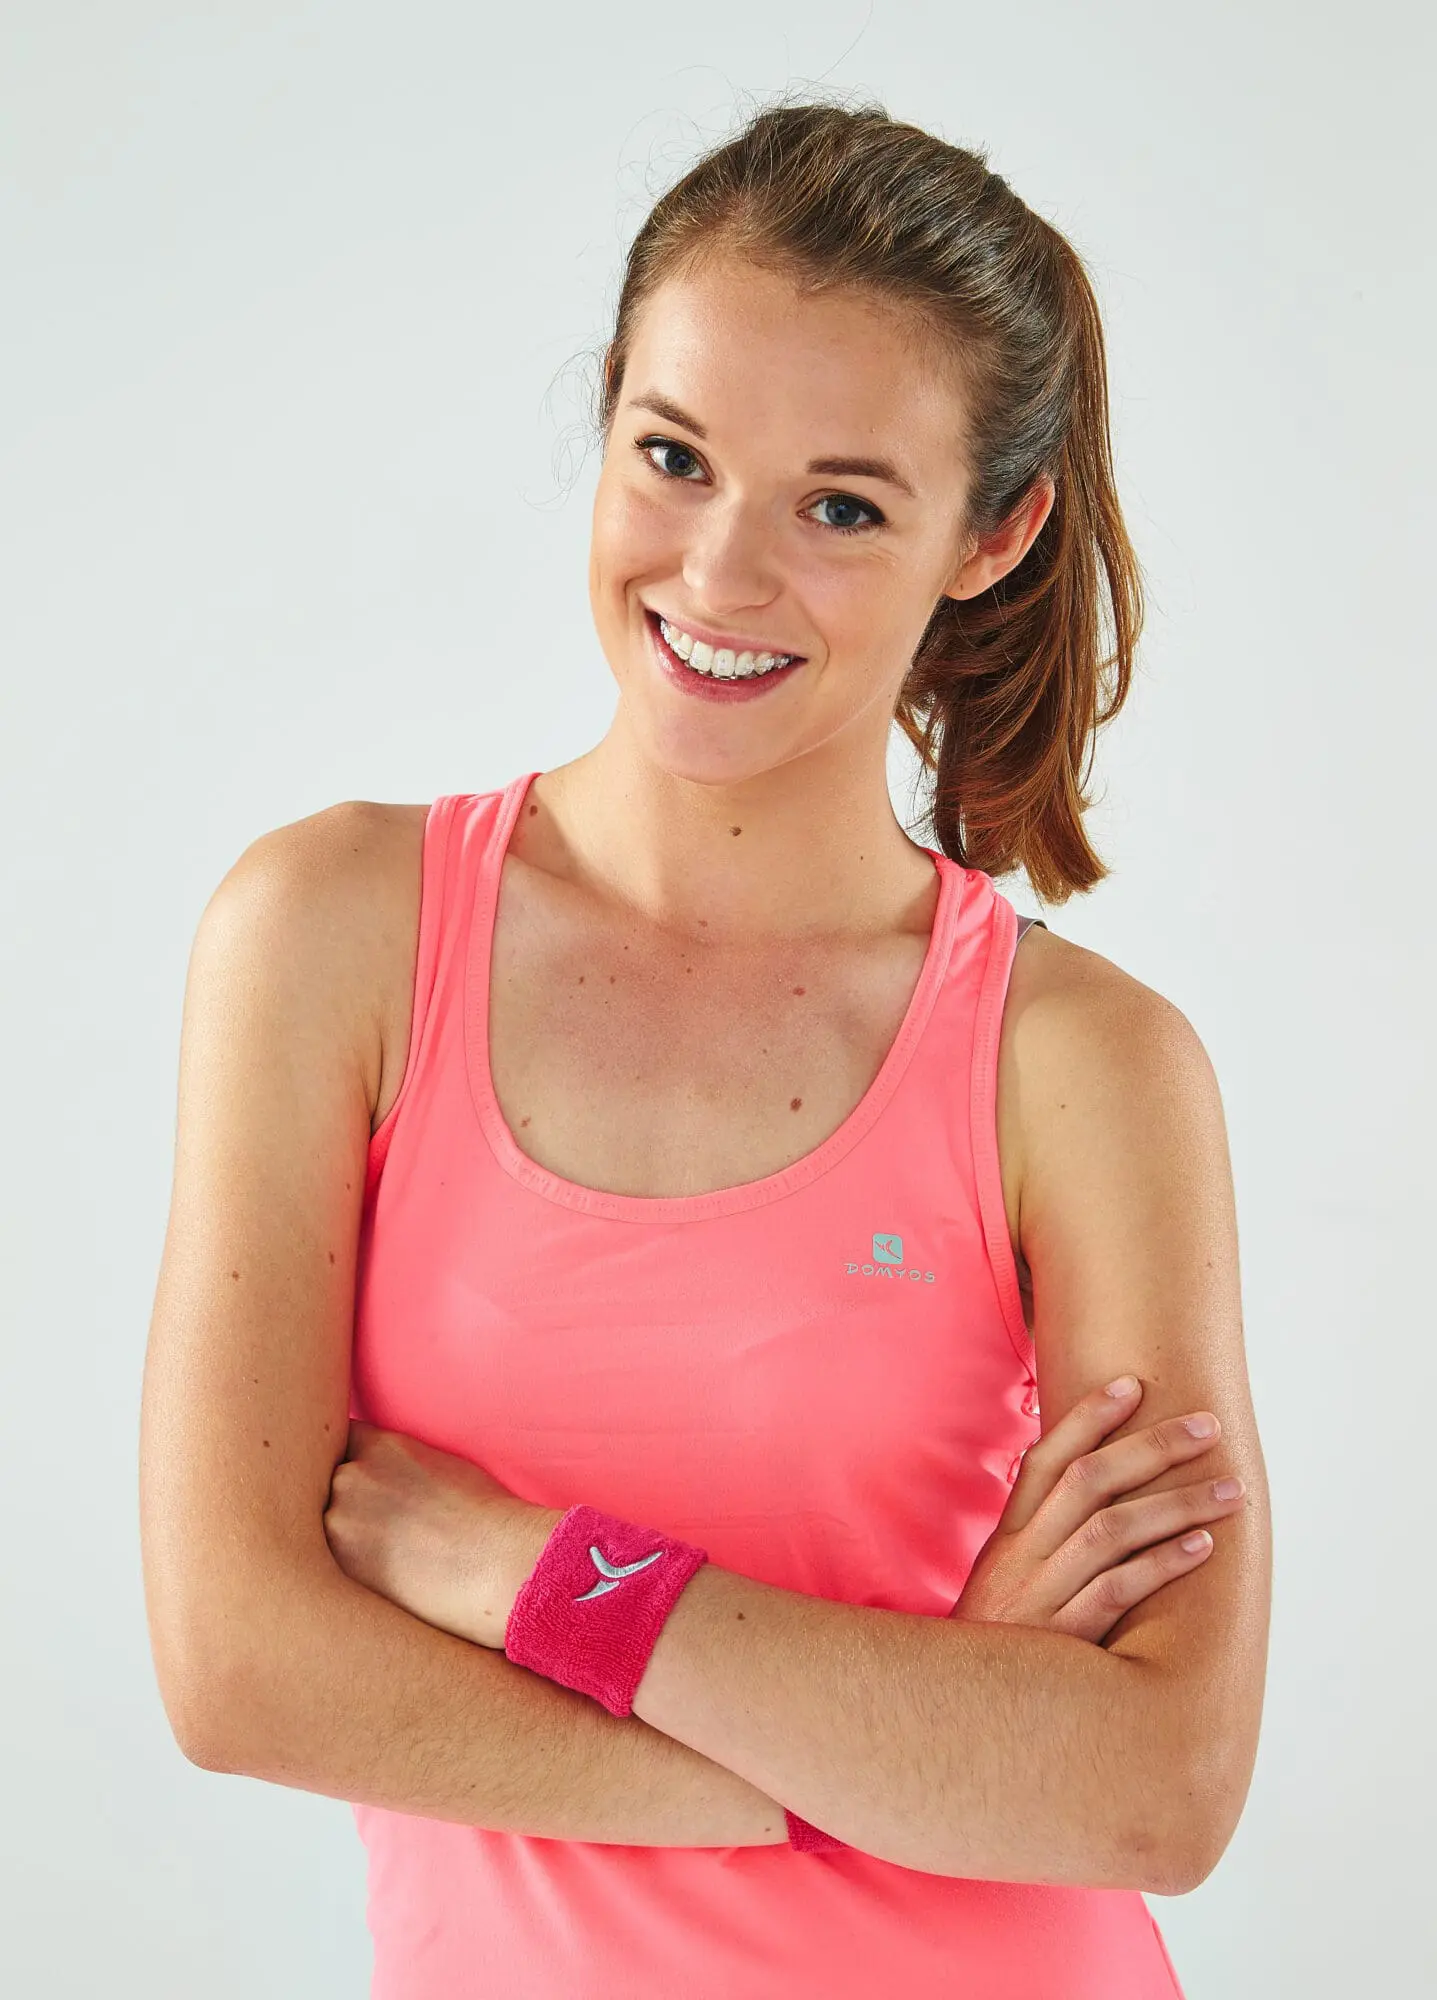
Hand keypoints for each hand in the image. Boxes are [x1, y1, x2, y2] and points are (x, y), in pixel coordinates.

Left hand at [323, 1420, 562, 1649]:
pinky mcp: (338, 1569)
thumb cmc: (486, 1518)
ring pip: (319, 1527)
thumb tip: (378, 1478)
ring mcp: (338, 1522)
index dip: (341, 1464)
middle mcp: (351, 1476)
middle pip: (321, 1485)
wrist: (499, 1564)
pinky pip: (324, 1565)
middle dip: (338, 1503)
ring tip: (378, 1559)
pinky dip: (340, 1571)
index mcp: (380, 1446)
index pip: (334, 1442)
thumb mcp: (438, 1465)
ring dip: (336, 1540)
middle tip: (369, 1527)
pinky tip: (373, 1579)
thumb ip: (394, 1464)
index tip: (353, 1485)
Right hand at [950, 1376, 1245, 1643]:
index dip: (1087, 1418)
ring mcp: (1040, 1595)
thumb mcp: (1001, 1586)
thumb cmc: (994, 1649)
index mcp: (1008, 1538)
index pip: (1045, 1460)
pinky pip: (1117, 1590)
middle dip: (1152, 1447)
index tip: (1132, 1384)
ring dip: (1177, 1503)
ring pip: (1112, 1529)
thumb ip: (1038, 1545)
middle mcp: (1022, 1556)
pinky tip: (1203, 1547)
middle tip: (1208, 1427)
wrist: (951, 1716)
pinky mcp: (1063, 1638)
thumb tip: (1088, 1503)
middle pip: (1089, 1480)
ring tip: (1231, 1490)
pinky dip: (1162, 1564)